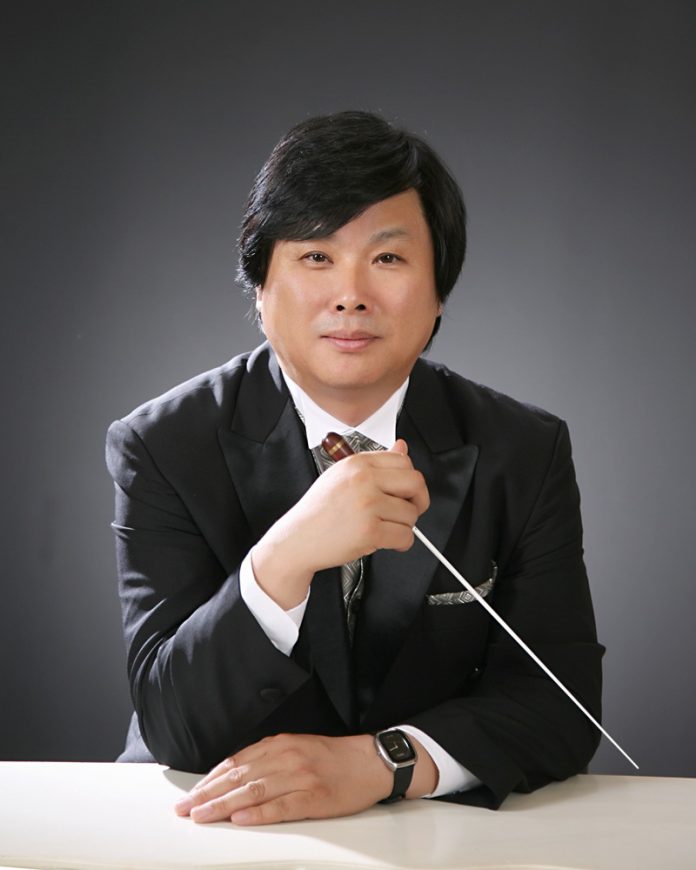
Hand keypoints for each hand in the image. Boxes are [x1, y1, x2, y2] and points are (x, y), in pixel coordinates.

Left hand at [174, 733, 391, 825]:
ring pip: (253, 792)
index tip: (191, 794)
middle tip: (186, 808)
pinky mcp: (314, 797)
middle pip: (239, 777)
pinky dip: (258, 814)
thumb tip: (235, 776)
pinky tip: (240, 819)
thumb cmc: (334, 758)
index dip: (211, 780)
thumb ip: (268, 759)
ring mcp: (300, 777)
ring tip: (203, 816)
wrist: (371, 761)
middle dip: (208, 794)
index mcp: (280, 744)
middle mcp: (287, 757)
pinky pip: (281, 807)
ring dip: (223, 805)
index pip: (236, 763)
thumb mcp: (297, 747)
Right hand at [251, 440, 429, 608]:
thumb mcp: (342, 476)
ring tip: (386, 528)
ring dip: (405, 525)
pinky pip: (405, 536)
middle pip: (415, 483)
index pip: (403, 461)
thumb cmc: (319, 511)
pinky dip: (401, 543)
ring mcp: (368, 505)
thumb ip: (375, 463)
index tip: (406, 491)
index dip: (410, 479)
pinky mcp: (370, 531)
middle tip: (408, 510)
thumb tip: (402, 447)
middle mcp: (363, 480)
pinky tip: (387, 541)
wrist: (298, 539)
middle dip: (418, 500)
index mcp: (357, 463)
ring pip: (411, 513)